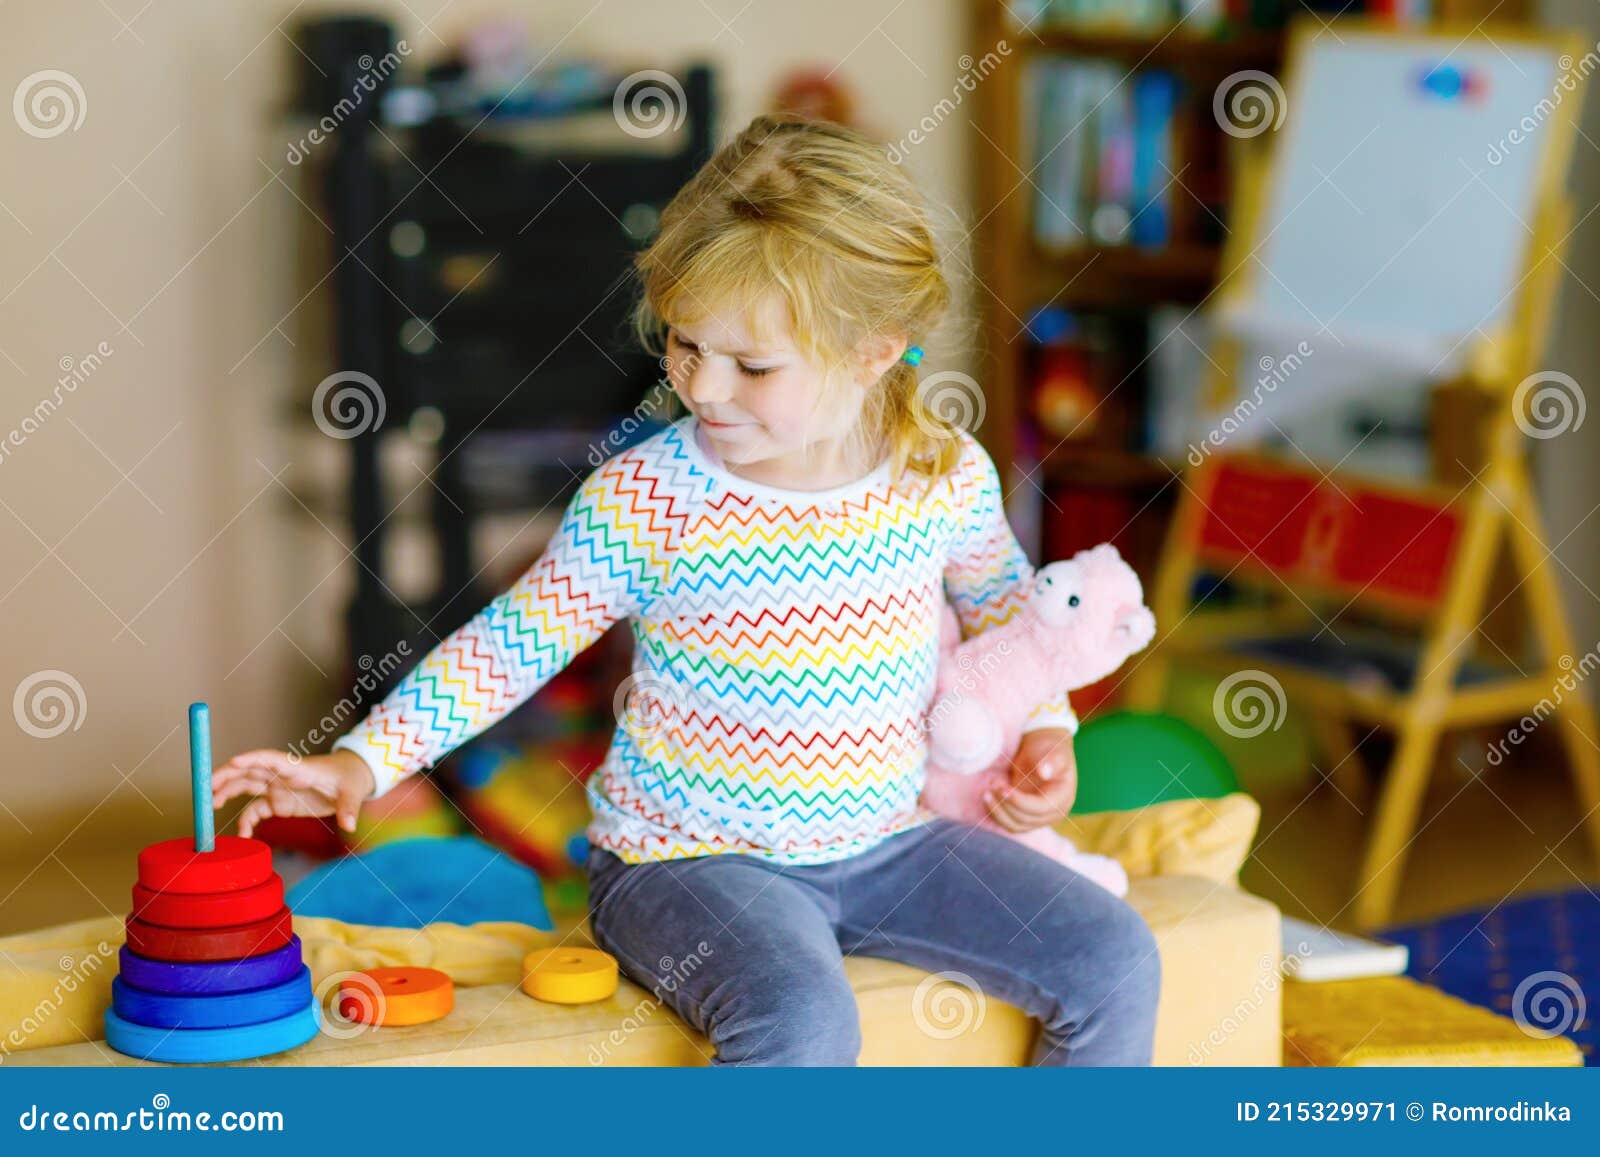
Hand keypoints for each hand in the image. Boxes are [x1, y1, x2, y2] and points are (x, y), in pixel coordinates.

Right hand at [211, 749, 376, 837]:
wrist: (350, 780)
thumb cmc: (349, 779)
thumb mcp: (353, 792)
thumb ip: (349, 808)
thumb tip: (350, 825)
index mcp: (297, 767)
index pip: (270, 758)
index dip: (251, 758)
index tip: (233, 762)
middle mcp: (282, 776)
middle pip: (248, 771)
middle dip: (226, 776)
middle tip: (206, 788)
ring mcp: (277, 788)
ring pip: (245, 787)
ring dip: (226, 793)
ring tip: (210, 806)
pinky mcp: (278, 803)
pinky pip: (255, 811)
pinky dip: (246, 821)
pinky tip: (242, 836)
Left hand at [984, 727, 1077, 832]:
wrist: (1043, 750)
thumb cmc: (1050, 748)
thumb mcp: (1055, 750)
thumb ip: (1052, 761)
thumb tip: (1044, 772)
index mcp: (1063, 799)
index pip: (1040, 808)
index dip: (1019, 801)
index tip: (1002, 788)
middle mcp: (1052, 813)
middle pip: (1026, 819)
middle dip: (1006, 804)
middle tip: (992, 785)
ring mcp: (1038, 818)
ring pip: (1015, 826)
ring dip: (998, 812)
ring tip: (986, 793)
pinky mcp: (1025, 817)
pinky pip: (1009, 822)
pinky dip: (997, 814)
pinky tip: (988, 798)